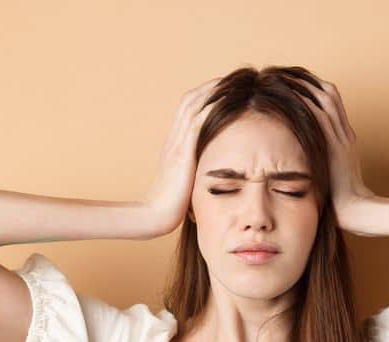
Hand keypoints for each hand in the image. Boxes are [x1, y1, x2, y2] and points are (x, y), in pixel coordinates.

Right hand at [142, 77, 220, 235]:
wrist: (155, 216)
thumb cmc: (173, 205)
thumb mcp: (188, 182)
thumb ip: (197, 171)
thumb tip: (214, 171)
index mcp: (175, 144)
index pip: (189, 110)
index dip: (206, 96)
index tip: (225, 89)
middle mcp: (175, 139)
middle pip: (190, 100)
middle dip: (211, 86)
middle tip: (232, 78)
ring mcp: (177, 144)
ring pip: (193, 105)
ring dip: (213, 91)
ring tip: (232, 80)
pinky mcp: (183, 152)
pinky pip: (198, 122)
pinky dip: (212, 107)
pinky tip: (227, 99)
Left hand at [296, 79, 375, 233]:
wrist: (358, 210)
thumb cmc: (342, 198)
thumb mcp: (332, 173)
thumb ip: (321, 159)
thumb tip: (301, 157)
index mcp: (345, 136)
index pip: (331, 99)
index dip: (313, 86)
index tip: (293, 81)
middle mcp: (345, 132)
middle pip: (328, 92)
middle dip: (306, 79)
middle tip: (283, 72)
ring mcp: (341, 137)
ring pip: (324, 98)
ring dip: (303, 85)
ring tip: (282, 77)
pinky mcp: (335, 145)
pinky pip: (320, 116)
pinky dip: (305, 102)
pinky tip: (288, 95)